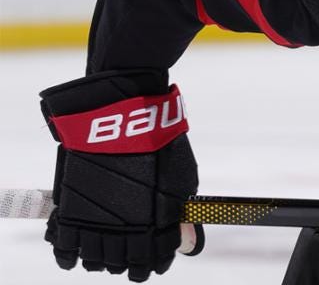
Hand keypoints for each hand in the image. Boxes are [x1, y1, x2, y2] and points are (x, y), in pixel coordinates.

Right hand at [40, 69, 200, 281]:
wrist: (122, 117)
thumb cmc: (159, 145)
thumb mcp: (182, 180)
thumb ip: (181, 215)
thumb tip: (188, 243)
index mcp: (157, 226)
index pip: (156, 261)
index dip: (156, 261)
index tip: (154, 256)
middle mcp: (125, 232)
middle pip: (123, 265)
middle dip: (128, 260)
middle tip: (128, 249)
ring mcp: (95, 224)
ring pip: (95, 261)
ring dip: (101, 257)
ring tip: (105, 245)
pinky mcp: (69, 213)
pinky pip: (65, 248)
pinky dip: (69, 254)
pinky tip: (76, 251)